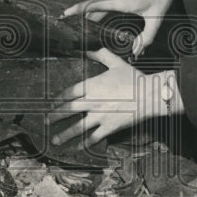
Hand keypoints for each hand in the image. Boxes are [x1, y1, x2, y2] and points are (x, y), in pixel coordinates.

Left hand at [46, 49, 180, 146]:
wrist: (149, 95)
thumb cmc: (134, 78)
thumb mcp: (117, 63)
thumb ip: (101, 54)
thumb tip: (88, 48)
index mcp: (93, 85)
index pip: (69, 92)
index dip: (59, 98)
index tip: (52, 102)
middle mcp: (93, 101)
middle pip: (69, 109)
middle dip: (55, 116)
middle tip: (47, 121)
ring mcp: (100, 116)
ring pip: (78, 127)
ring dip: (64, 134)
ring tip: (54, 140)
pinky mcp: (109, 127)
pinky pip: (93, 137)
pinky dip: (84, 144)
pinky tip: (77, 147)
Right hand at [62, 0, 183, 55]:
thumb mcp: (156, 17)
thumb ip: (146, 36)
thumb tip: (136, 51)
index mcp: (121, 1)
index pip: (93, 5)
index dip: (77, 9)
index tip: (65, 14)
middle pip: (93, 5)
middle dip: (80, 14)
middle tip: (68, 25)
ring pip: (100, 3)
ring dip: (90, 12)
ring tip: (82, 24)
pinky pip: (106, 1)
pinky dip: (99, 8)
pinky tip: (101, 17)